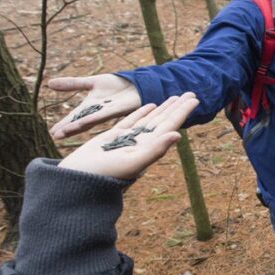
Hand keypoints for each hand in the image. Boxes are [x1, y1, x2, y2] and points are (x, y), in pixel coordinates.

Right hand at [49, 74, 141, 139]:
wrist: (137, 84)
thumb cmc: (116, 86)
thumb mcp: (91, 83)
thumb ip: (72, 84)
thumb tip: (48, 83)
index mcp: (90, 108)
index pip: (74, 118)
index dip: (64, 124)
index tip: (52, 132)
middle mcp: (98, 113)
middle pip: (81, 122)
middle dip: (68, 129)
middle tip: (55, 136)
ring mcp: (108, 112)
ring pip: (91, 121)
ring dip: (78, 126)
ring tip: (65, 132)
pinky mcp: (120, 108)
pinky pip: (106, 114)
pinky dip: (95, 117)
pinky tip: (86, 121)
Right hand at [58, 93, 198, 179]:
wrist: (79, 181)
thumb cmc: (105, 174)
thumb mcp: (132, 162)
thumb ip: (155, 150)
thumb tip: (178, 135)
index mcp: (149, 148)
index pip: (170, 125)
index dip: (182, 112)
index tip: (195, 99)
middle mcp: (142, 144)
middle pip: (163, 121)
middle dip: (176, 107)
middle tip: (190, 93)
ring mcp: (128, 140)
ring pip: (150, 120)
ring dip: (162, 109)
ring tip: (175, 97)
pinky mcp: (112, 138)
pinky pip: (131, 122)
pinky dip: (141, 113)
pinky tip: (150, 105)